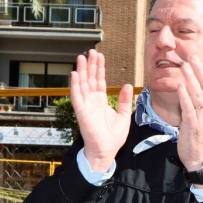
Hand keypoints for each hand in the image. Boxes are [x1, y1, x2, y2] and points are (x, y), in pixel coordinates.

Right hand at [71, 50, 132, 171]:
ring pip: (82, 84)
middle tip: (91, 51)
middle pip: (90, 79)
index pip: (99, 81)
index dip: (99, 68)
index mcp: (101, 101)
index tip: (99, 56)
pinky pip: (77, 96)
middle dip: (90, 65)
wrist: (106, 151)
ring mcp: (85, 106)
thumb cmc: (113, 137)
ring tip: (82, 57)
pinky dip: (75, 85)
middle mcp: (92, 101)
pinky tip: (75, 74)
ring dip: (82, 71)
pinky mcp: (81, 112)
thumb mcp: (124, 115)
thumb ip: (125, 100)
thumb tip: (127, 85)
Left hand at [176, 56, 202, 183]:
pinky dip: (185, 96)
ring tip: (185, 66)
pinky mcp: (192, 127)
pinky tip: (180, 86)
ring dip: (192, 80)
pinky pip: (189, 109)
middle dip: (201, 71)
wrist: (202, 159)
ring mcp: (202, 120)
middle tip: (194, 57)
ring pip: (199, 96)